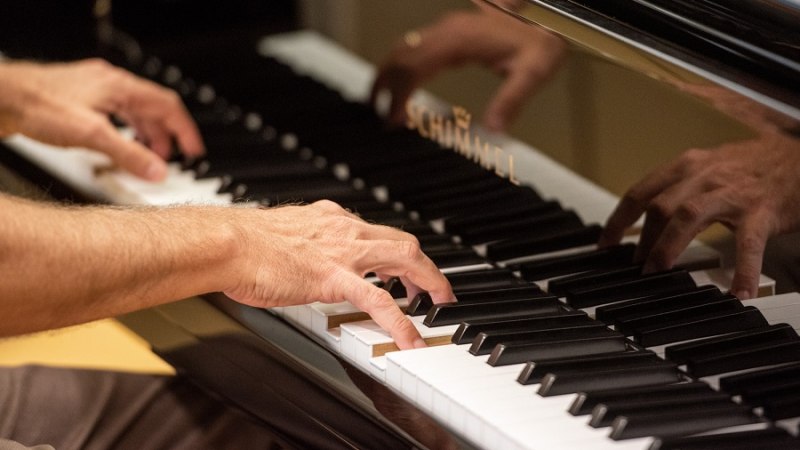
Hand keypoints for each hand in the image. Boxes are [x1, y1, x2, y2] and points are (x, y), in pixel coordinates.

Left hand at [0, 58, 203, 180]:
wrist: (1, 99)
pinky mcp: (79, 100)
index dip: (185, 130)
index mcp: (120, 86)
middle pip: (152, 108)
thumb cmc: (38, 105)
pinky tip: (118, 145)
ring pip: (133, 111)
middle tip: (171, 158)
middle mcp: (110, 84)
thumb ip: (129, 155)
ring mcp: (94, 91)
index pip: (168, 105)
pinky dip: (125, 131)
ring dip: (145, 134)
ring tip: (147, 156)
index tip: (194, 150)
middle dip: (165, 135)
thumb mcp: (92, 135)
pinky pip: (115, 114)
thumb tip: (158, 171)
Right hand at [223, 200, 455, 349]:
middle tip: (438, 288)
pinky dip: (401, 323)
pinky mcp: (335, 277)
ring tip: (441, 306)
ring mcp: (344, 252)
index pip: (379, 233)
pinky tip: (411, 341)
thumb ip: (305, 244)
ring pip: (405, 260)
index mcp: (332, 219)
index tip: (404, 269)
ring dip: (430, 283)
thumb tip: (306, 261)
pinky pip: (379, 300)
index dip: (398, 253)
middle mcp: (345, 229)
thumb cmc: (246, 244)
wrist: (229, 244)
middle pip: (404, 241)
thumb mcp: (285, 235)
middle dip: (427, 265)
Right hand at [370, 8, 565, 131]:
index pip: (415, 66)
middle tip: (379, 115)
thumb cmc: (540, 43)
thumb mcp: (532, 74)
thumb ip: (511, 101)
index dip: (400, 93)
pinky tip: (401, 85)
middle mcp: (448, 30)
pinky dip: (401, 66)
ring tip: (380, 103)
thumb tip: (494, 129)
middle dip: (384, 85)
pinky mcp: (450, 33)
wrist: (548, 17)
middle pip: (401, 55)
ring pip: (403, 47)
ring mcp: (447, 29)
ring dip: (388, 74)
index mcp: (461, 39)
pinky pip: (414, 46)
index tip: (395, 118)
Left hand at [599, 133, 799, 298]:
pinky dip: (742, 270)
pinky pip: (748, 243)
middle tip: (637, 269)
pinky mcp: (762, 211)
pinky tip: (738, 292)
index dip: (618, 221)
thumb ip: (680, 189)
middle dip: (643, 241)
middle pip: (659, 208)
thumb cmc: (754, 167)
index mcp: (688, 166)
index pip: (640, 192)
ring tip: (659, 274)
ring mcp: (732, 193)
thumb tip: (650, 220)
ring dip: (667, 247)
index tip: (605, 245)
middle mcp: (704, 175)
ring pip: (687, 218)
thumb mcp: (709, 168)